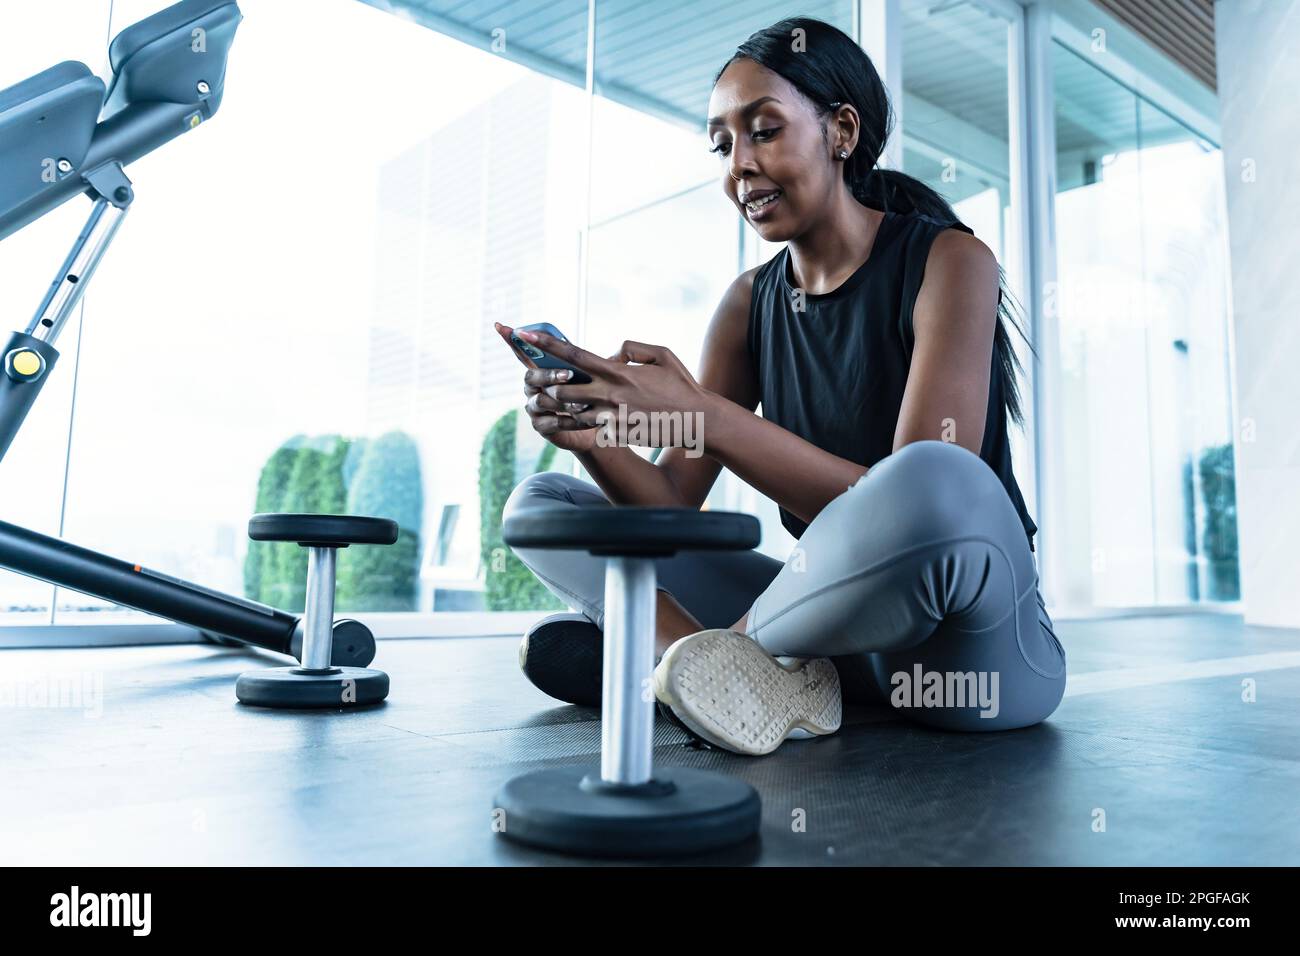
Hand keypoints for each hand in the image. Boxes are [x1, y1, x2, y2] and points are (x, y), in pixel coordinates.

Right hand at [494, 322, 596, 452]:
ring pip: (540, 400)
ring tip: (584, 404)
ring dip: (562, 401)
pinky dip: (568, 420)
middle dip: (549, 374)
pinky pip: (550, 421)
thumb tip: (625, 347)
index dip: (511, 340)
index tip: (500, 325)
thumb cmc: (595, 394)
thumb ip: (602, 361)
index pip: (523, 351)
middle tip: (569, 375)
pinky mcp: (540, 425)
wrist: (596, 426)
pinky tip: (584, 420)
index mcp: (542, 368)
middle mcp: (533, 386)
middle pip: (531, 376)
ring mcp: (534, 406)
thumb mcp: (600, 375)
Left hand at [513, 327, 710, 451]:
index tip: (525, 334)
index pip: (574, 356)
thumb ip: (631, 348)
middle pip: (563, 389)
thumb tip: (610, 353)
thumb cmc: (681, 385)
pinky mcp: (616, 435)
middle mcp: (611, 394)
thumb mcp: (662, 354)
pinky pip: (588, 429)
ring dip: (561, 406)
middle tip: (543, 380)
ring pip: (571, 412)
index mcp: (619, 371)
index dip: (547, 344)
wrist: (698, 420)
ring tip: (556, 400)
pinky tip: (573, 420)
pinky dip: (577, 423)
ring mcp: (612, 417)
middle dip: (550, 385)